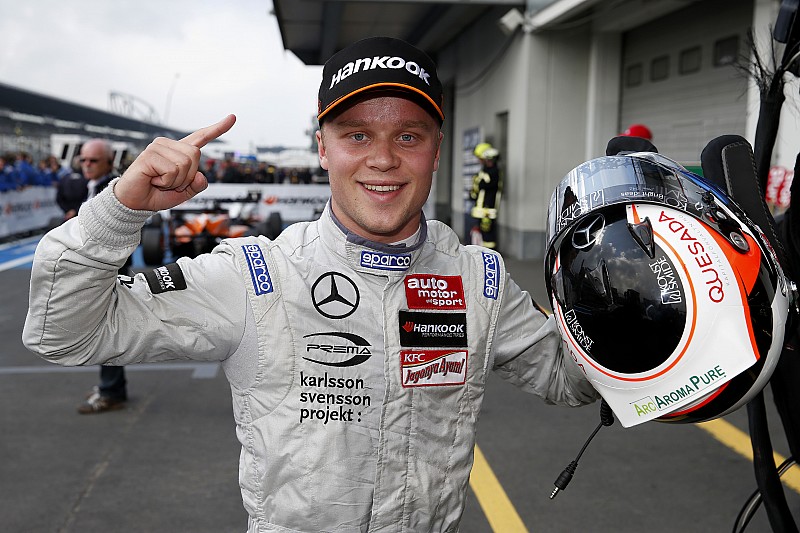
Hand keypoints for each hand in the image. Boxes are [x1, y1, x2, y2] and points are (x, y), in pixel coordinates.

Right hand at [114, 114, 235, 210]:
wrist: (135, 202)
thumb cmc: (157, 194)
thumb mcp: (184, 193)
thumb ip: (196, 185)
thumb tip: (201, 176)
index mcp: (180, 152)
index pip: (201, 136)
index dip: (218, 128)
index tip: (232, 117)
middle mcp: (169, 145)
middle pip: (196, 155)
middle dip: (187, 176)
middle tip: (169, 182)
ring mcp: (158, 147)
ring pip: (185, 164)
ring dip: (176, 181)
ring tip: (160, 181)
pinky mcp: (149, 155)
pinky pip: (172, 170)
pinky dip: (167, 182)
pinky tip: (153, 180)